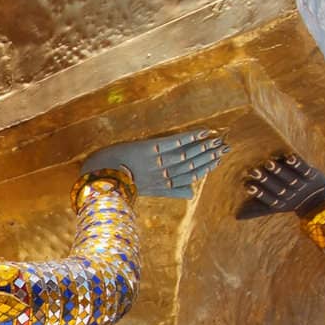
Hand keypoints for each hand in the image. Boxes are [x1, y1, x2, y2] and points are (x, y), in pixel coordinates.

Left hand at [83, 130, 226, 198]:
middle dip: (209, 156)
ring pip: (185, 155)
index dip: (206, 169)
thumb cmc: (121, 183)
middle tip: (225, 147)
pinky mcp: (148, 150)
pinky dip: (189, 137)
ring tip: (217, 139)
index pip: (190, 176)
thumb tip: (192, 193)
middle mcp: (162, 175)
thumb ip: (171, 192)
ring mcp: (156, 162)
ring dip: (202, 146)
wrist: (99, 178)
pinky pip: (173, 143)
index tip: (218, 161)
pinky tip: (201, 131)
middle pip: (191, 165)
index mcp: (163, 186)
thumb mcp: (148, 191)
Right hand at [237, 153, 324, 219]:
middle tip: (253, 170)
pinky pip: (305, 170)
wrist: (318, 200)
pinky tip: (290, 157)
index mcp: (281, 203)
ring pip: (290, 178)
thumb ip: (256, 210)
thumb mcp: (274, 207)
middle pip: (278, 188)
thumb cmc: (289, 201)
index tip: (247, 186)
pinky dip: (298, 164)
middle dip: (266, 180)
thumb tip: (236, 216)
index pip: (269, 199)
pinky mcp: (312, 175)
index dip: (259, 193)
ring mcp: (302, 185)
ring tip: (269, 162)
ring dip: (280, 171)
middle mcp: (291, 195)